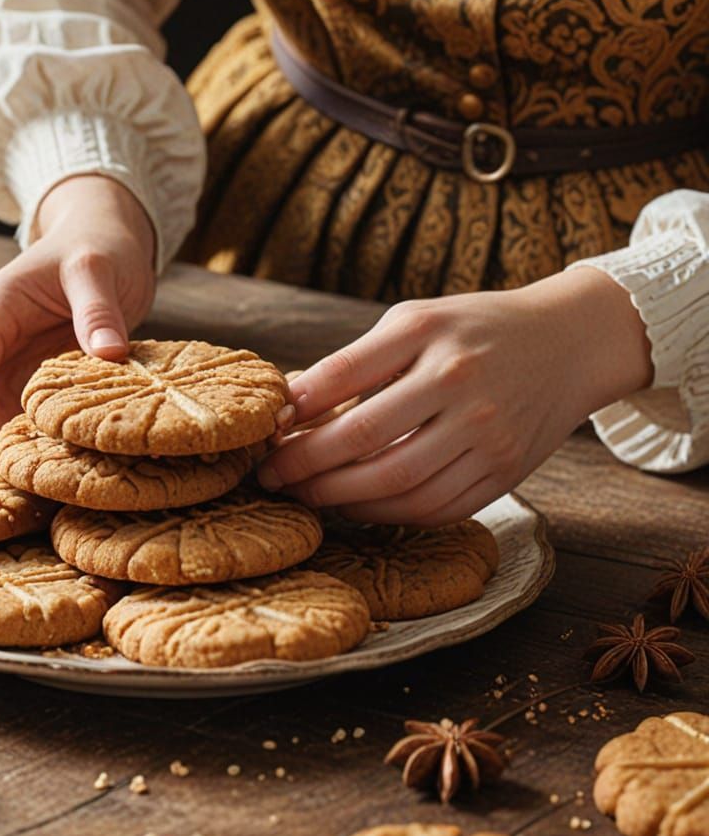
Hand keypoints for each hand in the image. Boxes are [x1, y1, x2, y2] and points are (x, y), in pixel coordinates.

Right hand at [0, 175, 155, 473]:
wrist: (106, 238)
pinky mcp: (38, 373)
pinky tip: (54, 469)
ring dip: (12, 447)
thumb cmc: (97, 245)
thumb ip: (98, 309)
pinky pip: (29, 411)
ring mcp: (15, 358)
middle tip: (10, 492)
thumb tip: (108, 355)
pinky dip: (37, 438)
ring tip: (32, 491)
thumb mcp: (98, 267)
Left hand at [257, 268, 652, 524]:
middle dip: (305, 464)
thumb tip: (292, 405)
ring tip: (307, 496)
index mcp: (427, 334)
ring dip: (339, 497)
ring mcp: (488, 432)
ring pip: (397, 484)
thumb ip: (356, 361)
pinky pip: (434, 507)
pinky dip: (386, 514)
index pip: (342, 376)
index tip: (266, 431)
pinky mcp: (506, 472)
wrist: (568, 344)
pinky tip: (356, 507)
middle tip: (272, 477)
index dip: (295, 410)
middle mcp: (459, 382)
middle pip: (363, 439)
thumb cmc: (474, 330)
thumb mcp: (415, 321)